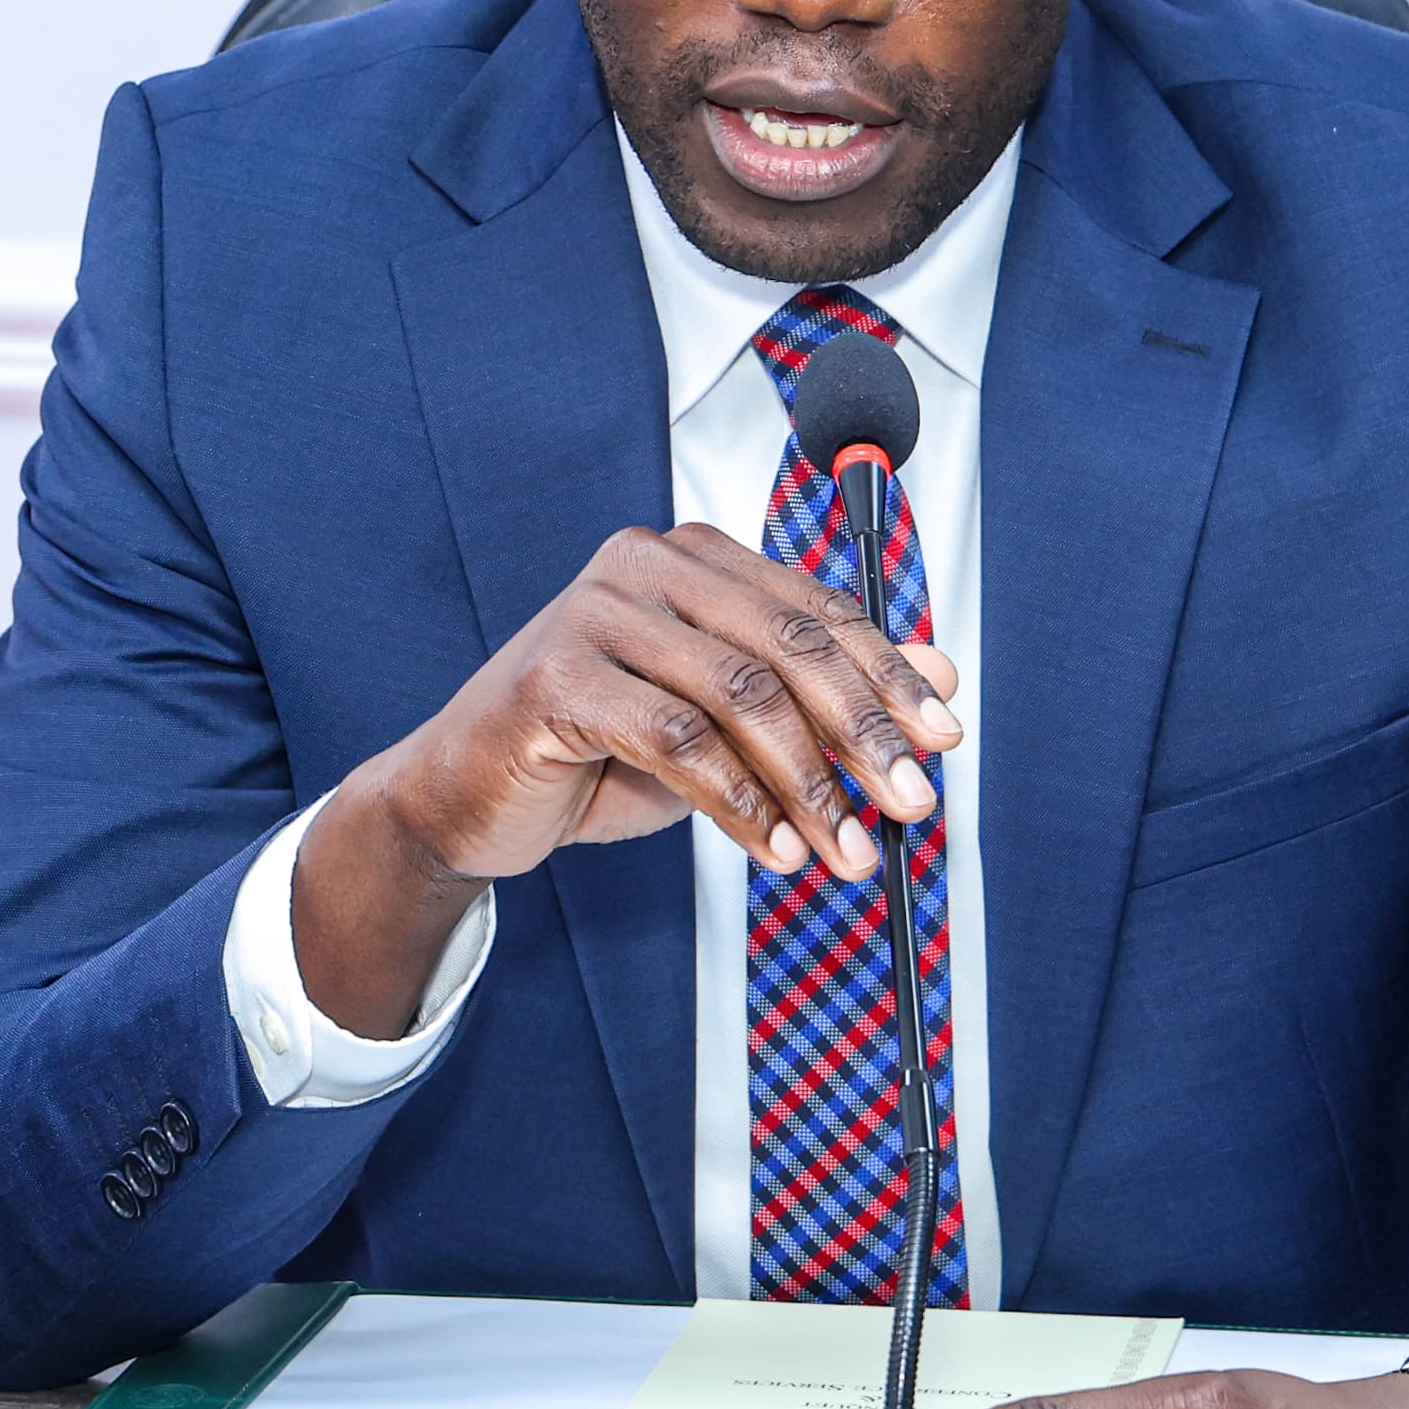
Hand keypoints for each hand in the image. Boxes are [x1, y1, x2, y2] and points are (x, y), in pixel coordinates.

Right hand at [290, 523, 961, 1036]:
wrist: (465, 799)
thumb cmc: (598, 752)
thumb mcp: (728, 726)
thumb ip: (821, 695)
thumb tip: (939, 677)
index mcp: (694, 559)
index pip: (818, 610)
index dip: (889, 676)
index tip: (943, 739)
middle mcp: (647, 565)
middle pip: (788, 644)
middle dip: (863, 731)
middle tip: (912, 802)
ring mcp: (595, 612)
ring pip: (741, 693)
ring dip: (809, 784)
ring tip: (846, 849)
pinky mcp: (557, 677)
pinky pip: (677, 738)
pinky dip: (739, 802)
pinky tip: (774, 848)